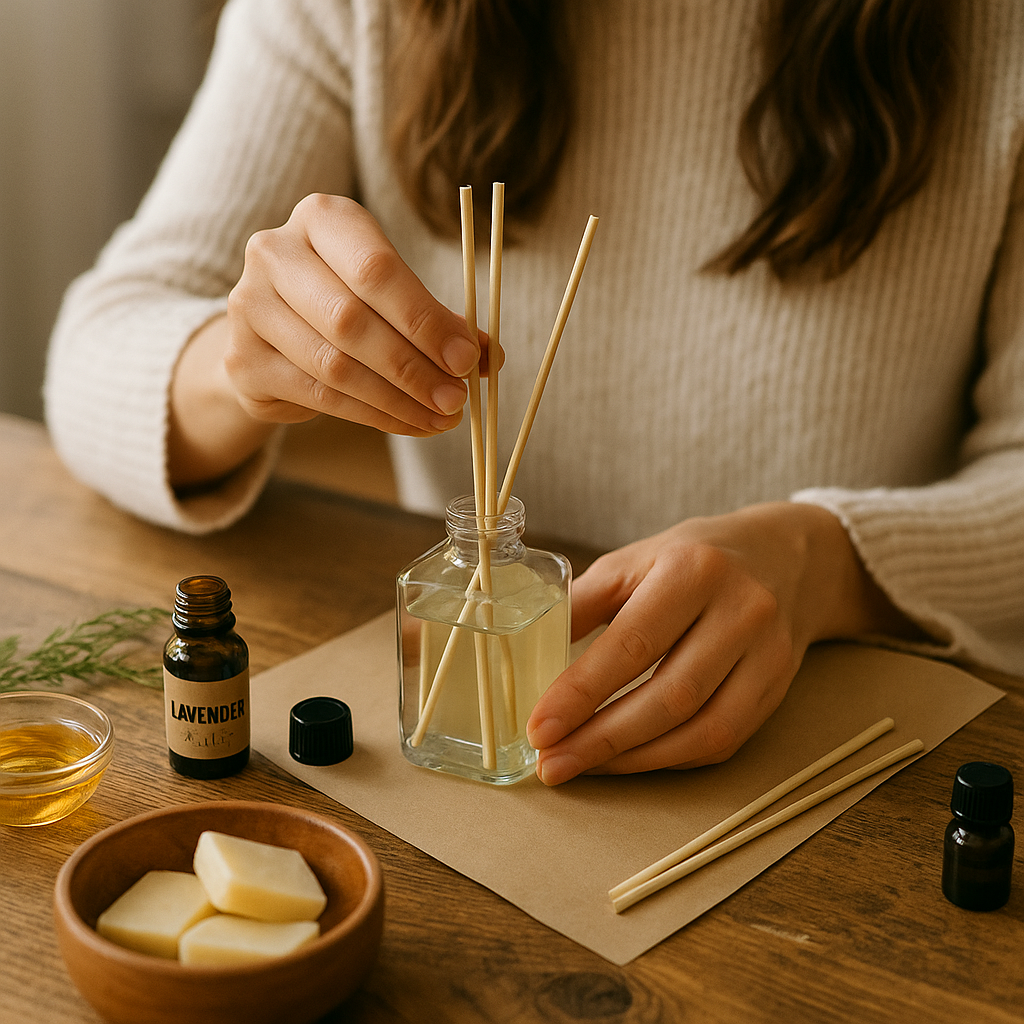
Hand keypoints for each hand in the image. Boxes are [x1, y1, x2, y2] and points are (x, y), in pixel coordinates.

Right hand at [225, 193, 481, 432]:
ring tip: (440, 417)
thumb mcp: (395, 296)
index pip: (375, 269)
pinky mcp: (243, 360)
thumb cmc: (347, 302)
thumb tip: (488, 358)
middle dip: (413, 367)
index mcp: (322, 218)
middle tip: (455, 398)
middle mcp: (274, 252)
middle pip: (351, 320)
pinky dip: (372, 416)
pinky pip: (318, 395)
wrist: (272, 333)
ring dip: (397, 399)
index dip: (424, 319)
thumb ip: (439, 321)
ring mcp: (249, 306)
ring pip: (333, 364)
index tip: (466, 358)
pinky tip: (409, 423)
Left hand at [527, 502, 916, 784]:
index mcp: (694, 570)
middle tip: (553, 762)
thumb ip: (584, 602)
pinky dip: (670, 757)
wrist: (786, 558)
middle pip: (669, 696)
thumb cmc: (694, 558)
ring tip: (582, 766)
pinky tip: (630, 759)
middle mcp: (740, 612)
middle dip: (603, 738)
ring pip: (702, 729)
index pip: (632, 643)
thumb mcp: (635, 560)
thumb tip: (532, 651)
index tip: (540, 727)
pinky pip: (723, 740)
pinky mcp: (778, 688)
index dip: (581, 692)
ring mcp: (768, 654)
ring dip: (635, 759)